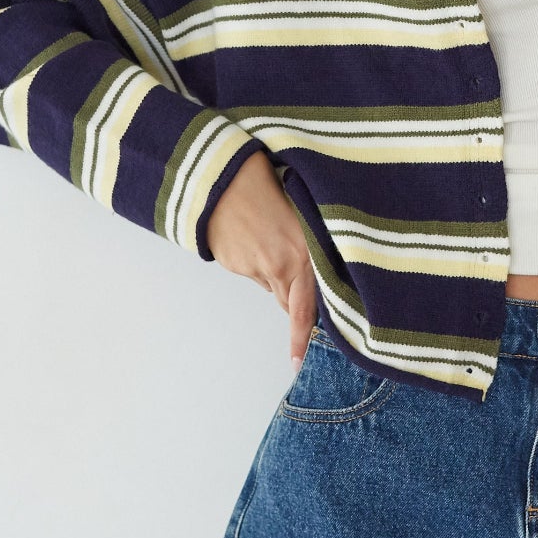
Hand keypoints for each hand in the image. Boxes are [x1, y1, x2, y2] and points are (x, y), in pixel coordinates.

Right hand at [207, 151, 317, 362]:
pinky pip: (251, 271)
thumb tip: (315, 267)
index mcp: (304, 253)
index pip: (306, 309)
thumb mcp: (300, 212)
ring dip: (274, 273)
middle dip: (294, 300)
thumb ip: (309, 244)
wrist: (222, 175)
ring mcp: (253, 267)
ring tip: (270, 237)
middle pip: (290, 304)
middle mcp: (280, 266)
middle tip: (293, 274)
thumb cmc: (266, 184)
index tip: (298, 362)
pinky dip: (254, 260)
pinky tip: (252, 235)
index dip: (303, 338)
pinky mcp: (234, 264)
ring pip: (270, 285)